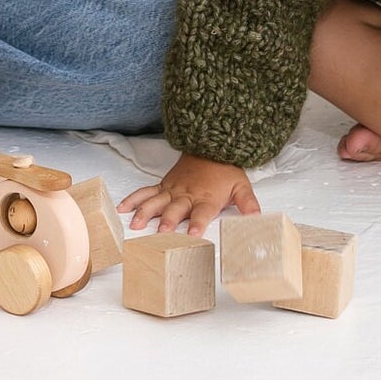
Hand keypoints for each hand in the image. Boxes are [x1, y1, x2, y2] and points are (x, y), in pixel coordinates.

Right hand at [120, 154, 257, 236]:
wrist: (210, 145)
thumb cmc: (225, 170)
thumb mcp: (242, 187)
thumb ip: (248, 204)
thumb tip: (258, 219)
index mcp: (206, 198)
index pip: (202, 213)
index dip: (198, 223)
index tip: (193, 233)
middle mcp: (187, 195)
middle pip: (176, 209)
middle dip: (169, 221)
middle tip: (161, 233)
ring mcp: (172, 190)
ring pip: (156, 201)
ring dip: (145, 213)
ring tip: (136, 225)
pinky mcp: (163, 185)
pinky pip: (146, 192)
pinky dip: (134, 199)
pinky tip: (122, 209)